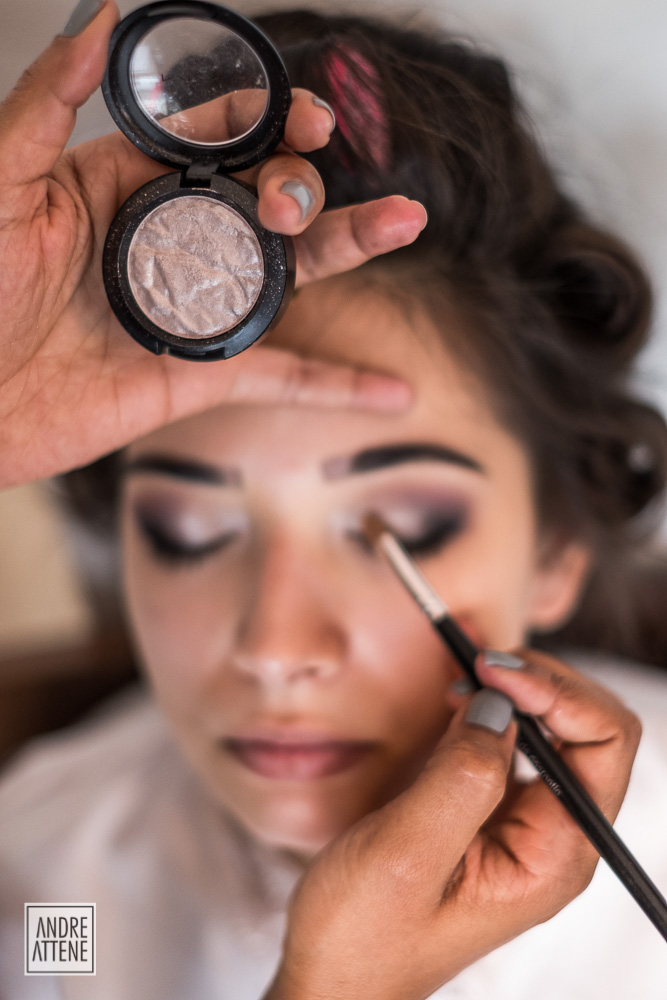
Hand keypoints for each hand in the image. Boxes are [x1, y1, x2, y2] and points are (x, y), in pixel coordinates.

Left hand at [0, 1, 425, 487]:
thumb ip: (48, 105)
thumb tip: (97, 18)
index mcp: (129, 184)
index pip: (221, 137)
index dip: (271, 118)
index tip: (306, 113)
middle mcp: (174, 240)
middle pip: (268, 197)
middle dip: (303, 183)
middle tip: (297, 195)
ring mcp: (195, 305)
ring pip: (292, 271)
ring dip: (354, 245)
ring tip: (405, 221)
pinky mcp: (202, 372)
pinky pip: (284, 377)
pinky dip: (341, 386)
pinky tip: (390, 390)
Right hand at [264, 651, 640, 999]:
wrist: (333, 978)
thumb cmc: (365, 937)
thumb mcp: (406, 852)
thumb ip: (462, 775)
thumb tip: (499, 704)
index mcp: (553, 856)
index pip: (604, 745)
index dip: (557, 692)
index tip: (492, 669)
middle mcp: (550, 837)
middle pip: (589, 728)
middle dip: (540, 682)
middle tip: (477, 663)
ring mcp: (520, 823)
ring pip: (553, 728)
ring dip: (516, 690)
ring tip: (463, 675)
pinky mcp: (487, 811)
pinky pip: (511, 742)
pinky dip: (490, 707)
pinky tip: (455, 702)